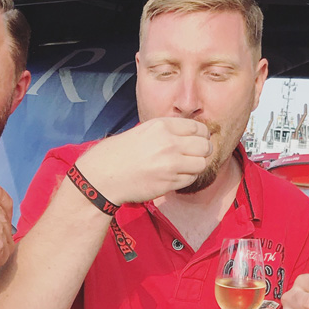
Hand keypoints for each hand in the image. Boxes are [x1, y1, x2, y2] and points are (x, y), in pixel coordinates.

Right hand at [74, 118, 210, 204]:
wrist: (104, 176)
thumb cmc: (121, 153)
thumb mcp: (144, 131)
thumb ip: (168, 131)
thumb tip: (192, 134)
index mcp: (162, 126)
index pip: (198, 128)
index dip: (202, 135)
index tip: (198, 140)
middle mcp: (169, 143)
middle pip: (205, 146)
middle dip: (204, 150)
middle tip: (196, 154)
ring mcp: (170, 164)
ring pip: (201, 164)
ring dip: (197, 165)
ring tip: (186, 166)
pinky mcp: (169, 182)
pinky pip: (190, 179)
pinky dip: (187, 177)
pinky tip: (176, 175)